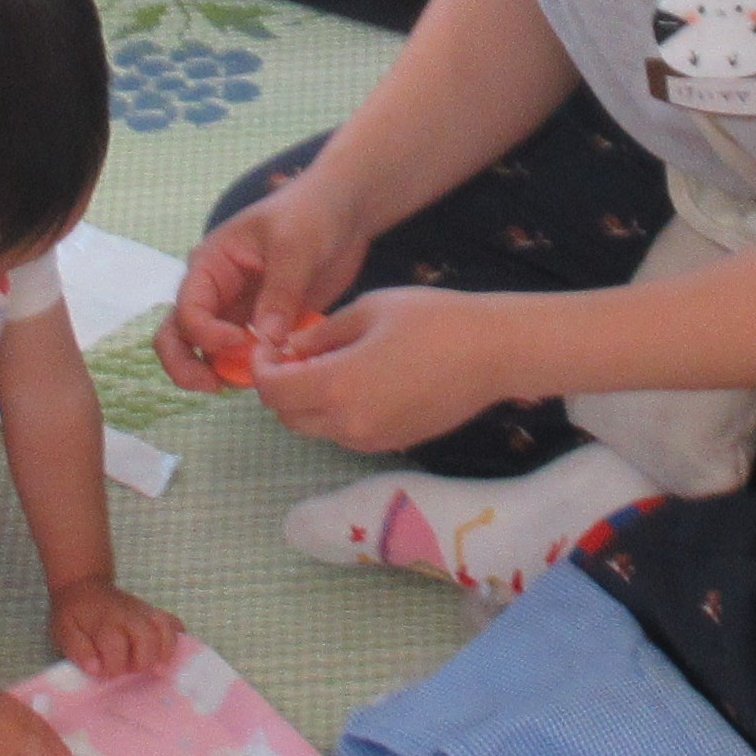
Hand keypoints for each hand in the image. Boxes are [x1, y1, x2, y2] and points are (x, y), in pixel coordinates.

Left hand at [48, 574, 183, 680]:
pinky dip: (176, 638)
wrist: (84, 586)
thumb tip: (96, 669)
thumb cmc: (74, 614)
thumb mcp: (64, 630)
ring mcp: (144, 612)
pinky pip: (173, 623)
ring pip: (165, 629)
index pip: (115, 646)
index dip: (112, 666)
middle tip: (133, 672)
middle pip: (147, 637)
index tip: (104, 673)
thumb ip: (77, 649)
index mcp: (105, 621)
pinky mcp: (153, 612)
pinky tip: (170, 652)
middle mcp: (129, 615)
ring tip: (159, 669)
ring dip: (165, 652)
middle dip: (142, 661)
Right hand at [161, 170, 372, 388]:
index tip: (241, 341)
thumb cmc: (311, 212)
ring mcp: (237, 312)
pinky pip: (247, 356)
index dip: (205, 334)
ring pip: (208, 353)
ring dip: (221, 372)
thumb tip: (266, 340)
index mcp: (210, 265)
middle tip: (214, 387)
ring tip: (257, 380)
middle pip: (178, 337)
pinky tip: (281, 372)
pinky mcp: (263, 326)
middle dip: (186, 366)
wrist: (344, 212)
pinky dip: (256, 370)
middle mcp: (215, 292)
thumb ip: (279, 292)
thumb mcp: (294, 245)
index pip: (186, 309)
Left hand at [249, 285, 527, 455]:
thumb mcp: (368, 311)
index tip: (270, 346)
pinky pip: (346, 433)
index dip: (261, 368)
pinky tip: (357, 380)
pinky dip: (336, 412)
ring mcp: (371, 440)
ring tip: (326, 365)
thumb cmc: (432, 320)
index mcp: (335, 387)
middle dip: (280, 388)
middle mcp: (347, 424)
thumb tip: (291, 348)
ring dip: (307, 402)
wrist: (494, 353)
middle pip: (288, 417)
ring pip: (316, 429)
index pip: (272, 390)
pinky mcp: (393, 444)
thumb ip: (321, 334)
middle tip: (293, 356)